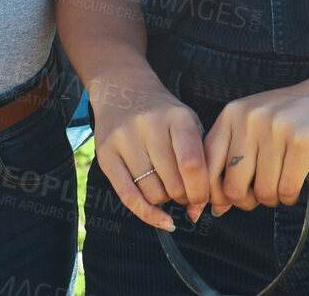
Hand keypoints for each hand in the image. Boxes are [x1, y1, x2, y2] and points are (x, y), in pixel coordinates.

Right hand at [90, 67, 211, 230]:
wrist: (123, 89)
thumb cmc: (163, 113)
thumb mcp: (187, 123)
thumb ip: (199, 161)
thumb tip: (196, 210)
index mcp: (177, 116)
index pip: (192, 164)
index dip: (200, 189)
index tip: (203, 198)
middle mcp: (149, 125)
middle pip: (173, 183)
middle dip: (183, 196)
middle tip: (184, 192)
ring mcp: (124, 138)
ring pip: (152, 192)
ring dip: (165, 200)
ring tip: (166, 187)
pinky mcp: (105, 154)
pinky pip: (128, 197)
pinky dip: (148, 214)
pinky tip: (162, 220)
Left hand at [201, 78, 308, 214]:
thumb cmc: (293, 116)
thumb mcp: (255, 125)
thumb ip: (232, 159)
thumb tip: (214, 208)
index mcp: (232, 114)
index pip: (206, 166)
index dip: (213, 194)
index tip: (224, 205)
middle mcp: (250, 119)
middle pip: (233, 187)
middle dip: (247, 201)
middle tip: (261, 195)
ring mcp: (276, 129)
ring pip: (263, 192)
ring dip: (274, 198)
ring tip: (283, 183)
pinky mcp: (303, 142)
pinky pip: (288, 189)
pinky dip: (291, 196)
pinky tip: (296, 183)